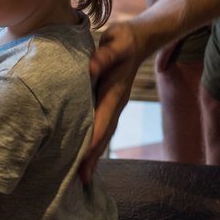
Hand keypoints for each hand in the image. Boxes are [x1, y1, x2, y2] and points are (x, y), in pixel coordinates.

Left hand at [79, 20, 147, 182]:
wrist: (138, 39)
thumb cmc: (124, 41)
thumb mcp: (116, 44)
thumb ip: (104, 56)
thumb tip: (90, 67)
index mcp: (115, 94)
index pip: (102, 123)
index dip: (92, 142)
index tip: (82, 159)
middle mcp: (115, 105)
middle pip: (104, 136)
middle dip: (93, 157)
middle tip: (81, 180)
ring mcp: (113, 105)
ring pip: (102, 134)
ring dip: (93, 153)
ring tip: (81, 175)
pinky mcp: (107, 102)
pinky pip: (99, 125)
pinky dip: (92, 140)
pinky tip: (82, 150)